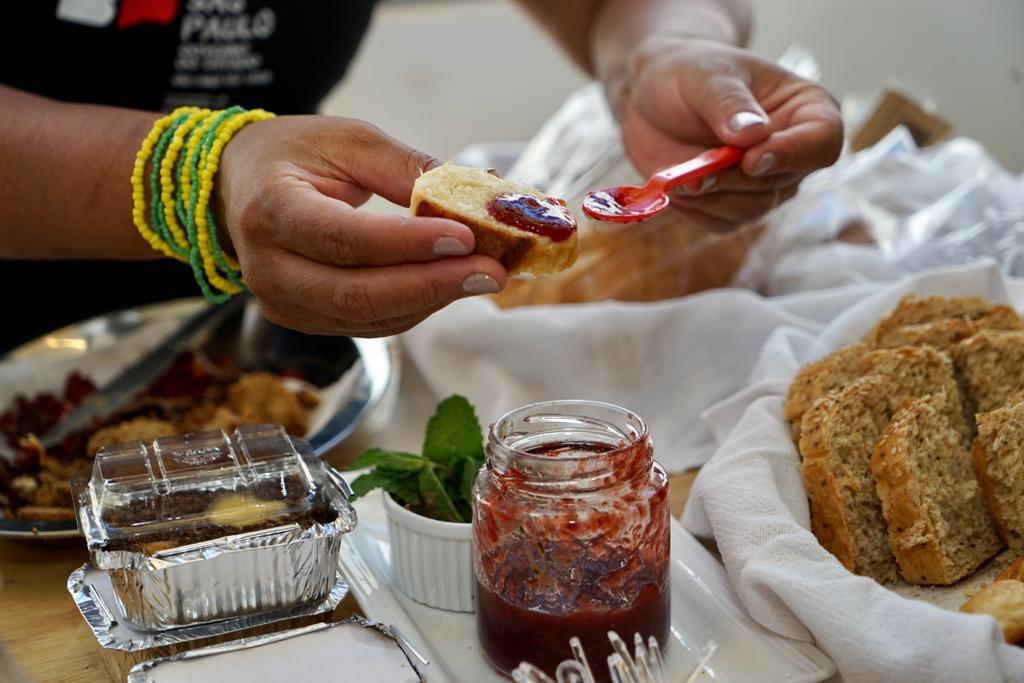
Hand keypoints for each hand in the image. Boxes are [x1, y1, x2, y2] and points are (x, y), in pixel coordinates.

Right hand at [215, 116, 506, 336]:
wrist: (237, 187)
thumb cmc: (294, 155)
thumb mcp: (349, 141)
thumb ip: (408, 169)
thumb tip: (479, 197)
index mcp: (271, 209)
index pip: (344, 238)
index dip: (407, 244)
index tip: (465, 237)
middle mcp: (269, 267)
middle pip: (357, 293)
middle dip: (433, 285)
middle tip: (491, 271)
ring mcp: (284, 303)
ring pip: (369, 317)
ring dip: (433, 299)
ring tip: (484, 275)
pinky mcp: (306, 320)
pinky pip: (370, 324)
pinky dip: (417, 307)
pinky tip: (450, 284)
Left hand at [615, 37, 842, 231]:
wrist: (654, 94)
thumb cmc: (691, 71)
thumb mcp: (706, 74)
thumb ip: (729, 102)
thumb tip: (754, 134)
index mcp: (807, 110)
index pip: (823, 142)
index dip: (792, 155)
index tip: (751, 159)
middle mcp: (794, 153)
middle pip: (781, 183)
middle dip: (734, 180)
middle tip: (693, 176)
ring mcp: (765, 184)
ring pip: (751, 209)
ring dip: (711, 198)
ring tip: (676, 179)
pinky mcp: (732, 205)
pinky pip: (721, 222)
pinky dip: (694, 210)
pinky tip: (673, 189)